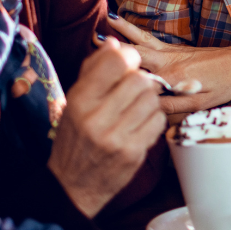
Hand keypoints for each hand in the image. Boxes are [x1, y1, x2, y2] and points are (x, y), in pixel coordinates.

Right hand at [48, 38, 165, 217]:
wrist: (72, 186)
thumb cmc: (74, 138)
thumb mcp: (74, 102)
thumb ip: (93, 70)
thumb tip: (115, 43)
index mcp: (79, 101)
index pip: (115, 62)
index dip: (128, 57)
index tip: (128, 63)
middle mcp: (97, 119)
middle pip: (139, 80)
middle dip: (141, 80)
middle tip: (133, 90)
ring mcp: (117, 138)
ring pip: (152, 100)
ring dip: (148, 100)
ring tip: (135, 108)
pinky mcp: (134, 153)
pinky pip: (158, 121)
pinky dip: (153, 118)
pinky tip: (140, 124)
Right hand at [106, 13, 230, 114]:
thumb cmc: (222, 85)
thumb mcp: (199, 104)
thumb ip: (172, 106)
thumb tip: (148, 109)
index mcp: (173, 76)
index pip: (141, 80)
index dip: (122, 81)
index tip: (101, 80)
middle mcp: (167, 60)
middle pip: (136, 54)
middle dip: (114, 50)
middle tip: (91, 41)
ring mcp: (169, 52)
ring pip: (141, 39)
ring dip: (122, 31)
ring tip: (104, 21)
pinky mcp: (173, 48)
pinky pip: (148, 37)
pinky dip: (133, 30)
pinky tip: (121, 24)